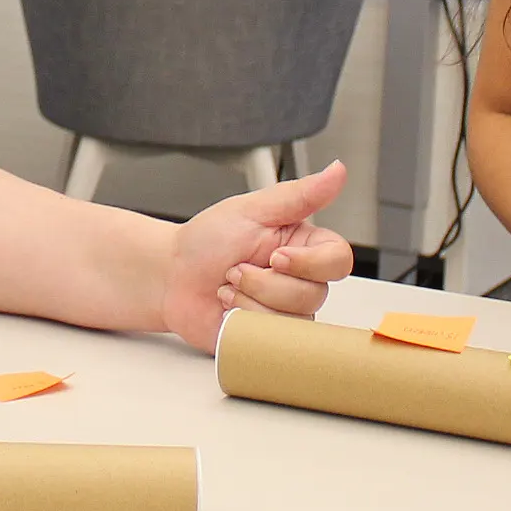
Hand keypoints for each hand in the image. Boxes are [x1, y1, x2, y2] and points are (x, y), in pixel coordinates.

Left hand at [161, 161, 355, 351]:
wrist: (171, 276)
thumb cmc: (207, 241)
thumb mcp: (251, 209)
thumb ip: (299, 195)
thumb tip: (338, 171)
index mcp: (304, 246)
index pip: (339, 260)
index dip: (310, 263)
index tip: (275, 256)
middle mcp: (302, 281)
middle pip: (314, 294)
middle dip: (264, 282)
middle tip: (236, 268)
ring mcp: (286, 313)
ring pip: (293, 319)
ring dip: (250, 300)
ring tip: (229, 286)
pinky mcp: (269, 338)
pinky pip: (272, 339)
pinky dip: (243, 322)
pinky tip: (228, 309)